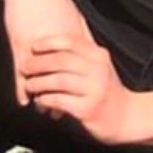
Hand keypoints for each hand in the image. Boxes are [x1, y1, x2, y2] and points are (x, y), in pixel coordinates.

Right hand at [0, 0, 92, 106]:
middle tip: (71, 114)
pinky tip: (25, 101)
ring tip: (49, 113)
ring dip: (44, 96)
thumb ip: (81, 35)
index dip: (83, 86)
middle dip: (66, 96)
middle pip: (64, 77)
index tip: (89, 100)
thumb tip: (90, 50)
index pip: (80, 68)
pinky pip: (21, 70)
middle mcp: (58, 45)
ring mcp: (38, 46)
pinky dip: (23, 87)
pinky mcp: (20, 43)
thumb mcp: (72, 15)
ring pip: (42, 77)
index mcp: (73, 38)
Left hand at [20, 33, 136, 144]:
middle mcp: (98, 70)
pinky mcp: (88, 109)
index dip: (48, 43)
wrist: (127, 117)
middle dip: (38, 63)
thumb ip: (84, 53)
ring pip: (57, 81)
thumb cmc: (108, 91)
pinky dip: (45, 99)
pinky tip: (40, 100)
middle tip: (25, 67)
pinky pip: (59, 101)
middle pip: (61, 61)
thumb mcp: (100, 67)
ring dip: (38, 82)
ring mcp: (94, 90)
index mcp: (99, 56)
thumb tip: (61, 36)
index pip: (70, 42)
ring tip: (30, 85)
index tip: (33, 47)